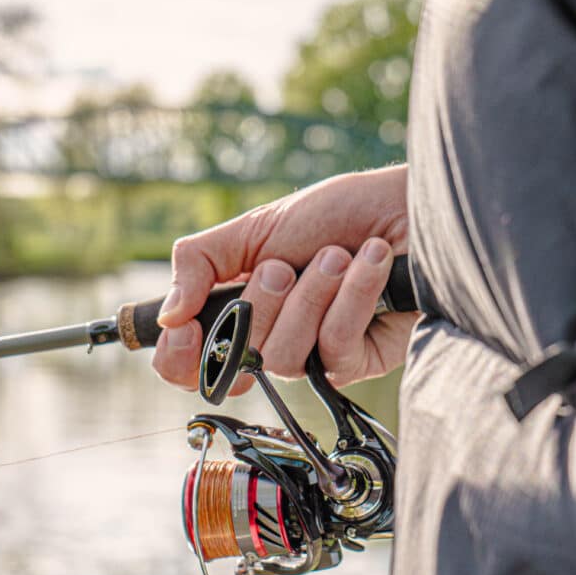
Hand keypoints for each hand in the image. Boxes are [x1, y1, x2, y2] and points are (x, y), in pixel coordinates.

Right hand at [152, 165, 417, 392]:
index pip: (191, 364)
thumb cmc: (339, 213)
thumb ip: (199, 263)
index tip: (184, 328)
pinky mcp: (357, 362)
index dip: (179, 358)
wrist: (407, 209)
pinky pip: (332, 348)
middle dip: (258, 304)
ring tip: (338, 255)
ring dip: (311, 295)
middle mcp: (272, 338)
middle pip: (234, 360)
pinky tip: (371, 262)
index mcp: (240, 310)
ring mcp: (313, 355)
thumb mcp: (256, 226)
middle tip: (285, 264)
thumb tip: (168, 314)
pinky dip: (350, 297)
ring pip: (282, 356)